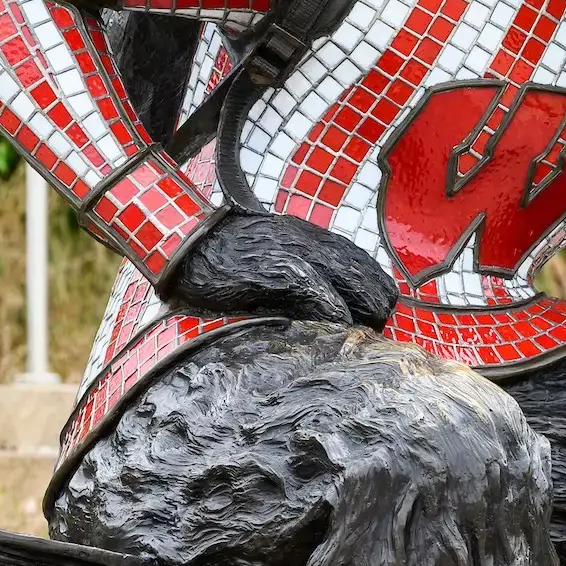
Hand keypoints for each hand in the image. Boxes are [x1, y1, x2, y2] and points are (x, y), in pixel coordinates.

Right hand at [160, 210, 399, 327]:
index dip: (373, 285)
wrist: (183, 241)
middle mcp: (306, 239)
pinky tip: (343, 324)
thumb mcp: (266, 260)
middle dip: (376, 298)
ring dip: (363, 304)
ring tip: (373, 328)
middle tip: (381, 327)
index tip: (381, 310)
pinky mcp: (274, 265)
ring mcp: (291, 250)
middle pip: (360, 268)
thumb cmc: (221, 258)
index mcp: (305, 237)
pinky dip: (331, 306)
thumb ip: (294, 277)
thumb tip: (320, 308)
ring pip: (346, 275)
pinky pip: (313, 286)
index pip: (356, 258)